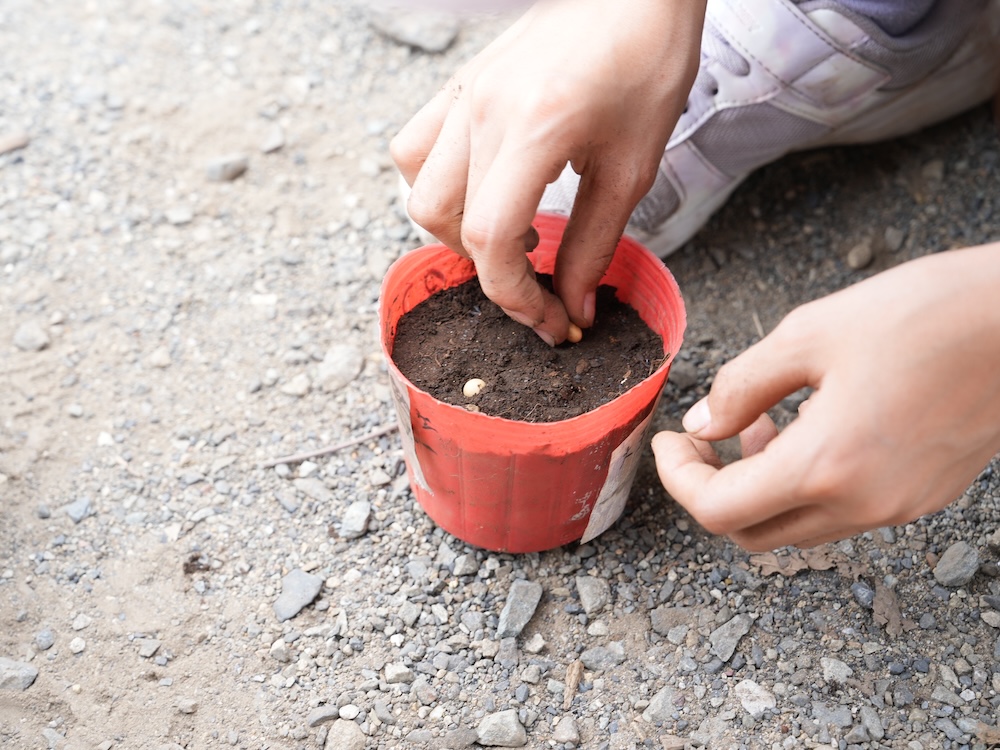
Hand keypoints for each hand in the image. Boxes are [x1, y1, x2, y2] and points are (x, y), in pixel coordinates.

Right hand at [391, 0, 703, 343]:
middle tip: (536, 280)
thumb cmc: (647, 60)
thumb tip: (572, 305)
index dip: (516, 297)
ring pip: (418, 187)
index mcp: (533, 130)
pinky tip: (482, 190)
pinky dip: (436, 184)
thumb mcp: (633, 164)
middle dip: (490, 271)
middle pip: (445, 222)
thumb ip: (596, 242)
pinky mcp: (460, 83)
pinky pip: (415, 146)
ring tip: (507, 235)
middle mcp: (482, 111)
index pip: (490, 239)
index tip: (549, 320)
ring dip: (454, 230)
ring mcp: (463, 93)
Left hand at [652, 244, 999, 550]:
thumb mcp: (810, 334)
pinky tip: (810, 427)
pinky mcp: (926, 494)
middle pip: (752, 533)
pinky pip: (844, 511)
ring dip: (761, 487)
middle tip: (701, 441)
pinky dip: (806, 484)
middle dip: (712, 490)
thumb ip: (742, 385)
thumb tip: (702, 423)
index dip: (677, 479)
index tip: (666, 442)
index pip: (718, 510)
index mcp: (826, 467)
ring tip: (757, 425)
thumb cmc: (928, 313)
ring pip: (799, 526)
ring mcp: (900, 506)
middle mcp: (864, 504)